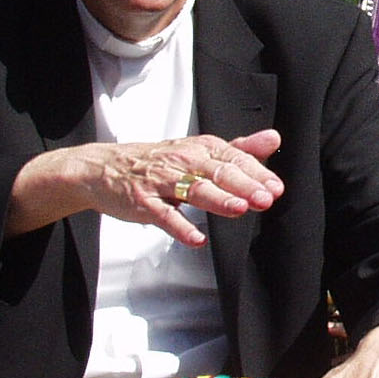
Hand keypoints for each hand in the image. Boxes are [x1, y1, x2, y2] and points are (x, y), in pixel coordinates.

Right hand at [9, 129, 285, 245]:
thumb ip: (239, 149)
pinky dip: (179, 227)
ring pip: (192, 189)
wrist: (102, 167)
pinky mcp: (142, 201)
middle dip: (243, 185)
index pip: (233, 158)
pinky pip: (162, 215)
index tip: (276, 188)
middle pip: (217, 172)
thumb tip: (274, 138)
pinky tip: (197, 239)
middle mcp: (182, 160)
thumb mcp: (199, 150)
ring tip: (239, 209)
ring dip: (217, 200)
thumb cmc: (159, 161)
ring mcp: (160, 181)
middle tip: (265, 199)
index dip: (256, 173)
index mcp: (200, 148)